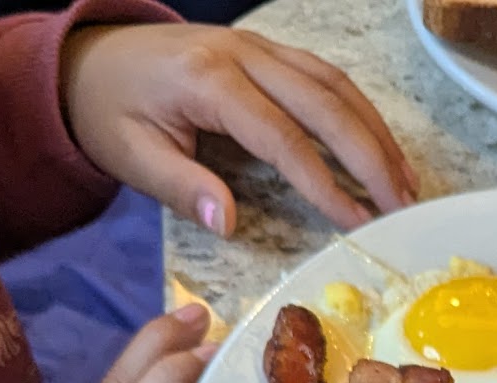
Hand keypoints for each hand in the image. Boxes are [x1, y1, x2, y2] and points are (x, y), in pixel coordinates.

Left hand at [61, 23, 416, 235]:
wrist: (91, 59)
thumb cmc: (111, 112)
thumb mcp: (131, 156)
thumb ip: (183, 188)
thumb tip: (231, 222)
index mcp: (209, 82)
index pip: (282, 137)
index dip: (324, 182)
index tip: (356, 221)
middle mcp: (242, 54)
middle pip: (324, 103)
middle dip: (370, 156)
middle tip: (402, 206)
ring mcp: (258, 46)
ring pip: (333, 83)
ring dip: (375, 133)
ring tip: (405, 183)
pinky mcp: (266, 50)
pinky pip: (325, 76)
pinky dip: (359, 112)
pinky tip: (380, 148)